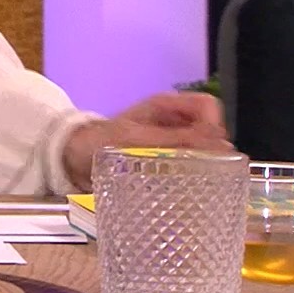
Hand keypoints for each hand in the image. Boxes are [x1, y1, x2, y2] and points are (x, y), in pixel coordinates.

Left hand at [61, 91, 232, 190]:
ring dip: (202, 164)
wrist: (74, 157)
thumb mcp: (138, 139)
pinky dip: (190, 174)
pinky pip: (188, 163)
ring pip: (202, 148)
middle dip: (212, 149)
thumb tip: (219, 145)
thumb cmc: (100, 141)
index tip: (212, 150)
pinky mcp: (165, 158)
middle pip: (209, 129)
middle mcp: (172, 120)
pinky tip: (185, 187)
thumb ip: (176, 141)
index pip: (208, 107)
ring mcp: (170, 139)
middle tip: (206, 171)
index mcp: (167, 105)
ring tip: (197, 181)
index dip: (214, 126)